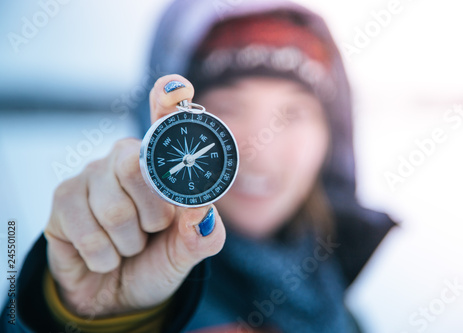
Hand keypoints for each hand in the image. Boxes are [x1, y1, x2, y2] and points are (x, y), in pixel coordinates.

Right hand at [44, 75, 225, 317]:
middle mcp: (125, 160)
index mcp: (161, 165)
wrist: (116, 295)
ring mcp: (92, 176)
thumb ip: (201, 237)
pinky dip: (103, 256)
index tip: (177, 86)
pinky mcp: (63, 199)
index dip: (169, 101)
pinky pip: (87, 230)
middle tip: (151, 231)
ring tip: (127, 245)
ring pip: (114, 209)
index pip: (164, 124)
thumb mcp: (186, 254)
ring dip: (128, 243)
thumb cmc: (155, 262)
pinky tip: (104, 255)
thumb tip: (204, 211)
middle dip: (153, 216)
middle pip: (137, 168)